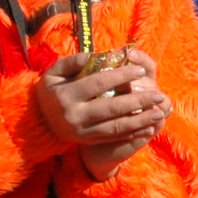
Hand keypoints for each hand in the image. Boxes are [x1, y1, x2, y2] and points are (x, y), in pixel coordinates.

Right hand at [39, 47, 170, 149]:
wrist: (37, 120)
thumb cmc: (51, 89)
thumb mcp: (56, 71)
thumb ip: (76, 61)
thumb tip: (101, 56)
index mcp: (66, 95)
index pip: (98, 83)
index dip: (121, 76)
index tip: (140, 70)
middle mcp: (74, 115)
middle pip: (112, 108)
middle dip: (138, 101)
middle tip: (158, 94)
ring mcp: (82, 131)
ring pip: (116, 126)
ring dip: (141, 120)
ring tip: (160, 112)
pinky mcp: (88, 141)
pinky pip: (114, 137)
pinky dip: (133, 132)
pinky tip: (149, 126)